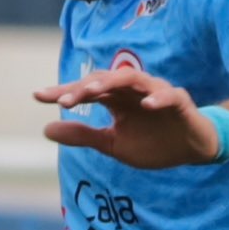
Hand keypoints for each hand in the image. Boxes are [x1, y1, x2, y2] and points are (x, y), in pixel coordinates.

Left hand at [34, 68, 226, 170]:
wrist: (190, 150)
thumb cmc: (152, 142)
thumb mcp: (112, 144)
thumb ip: (83, 136)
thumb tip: (46, 129)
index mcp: (116, 99)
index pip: (86, 90)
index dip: (63, 92)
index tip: (38, 97)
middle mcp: (133, 90)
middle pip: (105, 80)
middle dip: (83, 88)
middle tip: (62, 100)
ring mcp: (156, 93)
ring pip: (133, 79)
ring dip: (112, 83)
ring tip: (91, 92)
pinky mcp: (180, 102)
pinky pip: (169, 96)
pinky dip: (158, 98)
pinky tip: (146, 105)